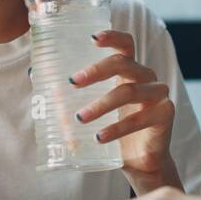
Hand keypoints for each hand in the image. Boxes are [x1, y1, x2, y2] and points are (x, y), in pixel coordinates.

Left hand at [69, 29, 175, 191]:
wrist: (141, 162)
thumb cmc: (113, 130)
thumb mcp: (91, 109)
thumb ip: (68, 95)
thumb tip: (35, 77)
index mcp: (129, 70)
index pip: (125, 44)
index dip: (111, 37)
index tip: (92, 37)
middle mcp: (146, 77)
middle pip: (124, 63)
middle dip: (96, 70)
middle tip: (72, 82)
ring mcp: (158, 94)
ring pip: (129, 91)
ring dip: (101, 104)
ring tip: (80, 117)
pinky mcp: (165, 115)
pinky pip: (139, 118)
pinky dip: (116, 128)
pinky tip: (99, 137)